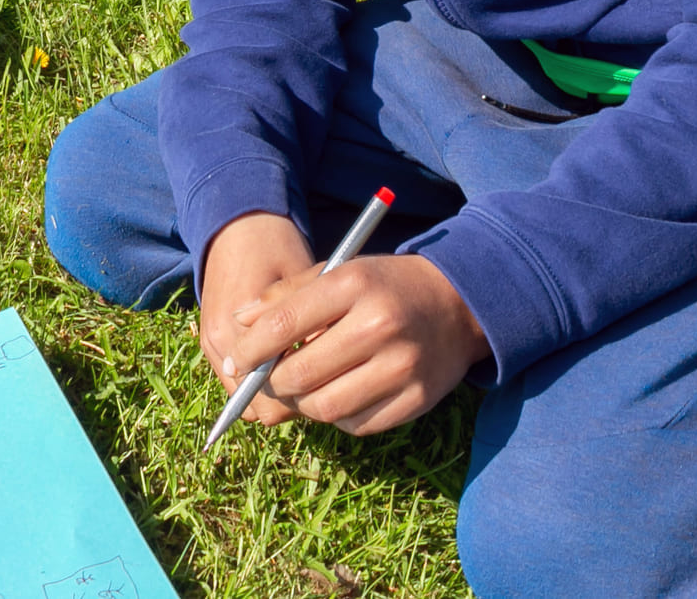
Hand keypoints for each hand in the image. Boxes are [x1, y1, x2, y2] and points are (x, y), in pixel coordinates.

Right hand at [197, 211, 317, 423]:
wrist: (237, 226)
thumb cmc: (278, 249)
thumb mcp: (304, 281)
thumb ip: (313, 327)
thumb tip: (330, 374)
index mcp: (243, 322)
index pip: (272, 392)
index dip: (304, 395)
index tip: (331, 385)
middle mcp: (219, 338)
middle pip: (258, 405)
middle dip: (290, 401)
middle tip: (321, 384)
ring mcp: (210, 342)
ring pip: (247, 401)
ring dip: (274, 397)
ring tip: (304, 375)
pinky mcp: (209, 341)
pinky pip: (236, 384)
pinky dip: (260, 385)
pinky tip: (284, 365)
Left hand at [218, 248, 490, 436]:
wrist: (457, 305)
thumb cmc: (383, 287)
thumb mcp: (336, 273)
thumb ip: (285, 295)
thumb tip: (239, 323)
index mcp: (353, 285)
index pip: (283, 324)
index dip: (251, 348)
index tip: (238, 358)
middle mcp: (379, 326)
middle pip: (299, 374)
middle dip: (271, 383)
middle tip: (265, 380)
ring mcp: (401, 367)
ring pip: (324, 407)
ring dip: (301, 404)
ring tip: (300, 388)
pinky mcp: (415, 400)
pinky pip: (356, 424)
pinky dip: (337, 416)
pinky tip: (338, 394)